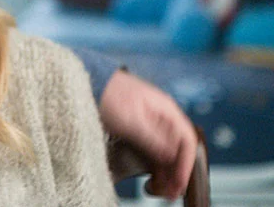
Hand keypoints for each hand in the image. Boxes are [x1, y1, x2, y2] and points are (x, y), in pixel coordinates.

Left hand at [99, 70, 197, 197]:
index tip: (178, 182)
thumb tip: (170, 156)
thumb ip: (152, 139)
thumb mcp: (131, 120)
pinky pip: (153, 151)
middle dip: (176, 172)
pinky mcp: (139, 129)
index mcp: (166, 109)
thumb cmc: (107, 93)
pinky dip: (155, 166)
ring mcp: (151, 123)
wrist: (86, 81)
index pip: (187, 140)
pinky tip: (150, 177)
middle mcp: (162, 117)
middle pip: (178, 149)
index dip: (185, 163)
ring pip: (166, 152)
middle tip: (168, 192)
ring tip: (159, 189)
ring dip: (166, 172)